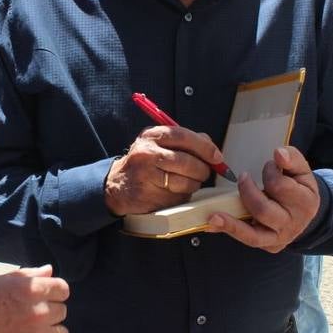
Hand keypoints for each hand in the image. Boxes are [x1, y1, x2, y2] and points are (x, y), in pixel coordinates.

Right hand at [0, 265, 68, 332]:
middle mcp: (39, 313)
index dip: (54, 292)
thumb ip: (29, 275)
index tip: (44, 297)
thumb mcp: (2, 281)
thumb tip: (50, 271)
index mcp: (32, 290)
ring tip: (27, 331)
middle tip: (28, 315)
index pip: (63, 289)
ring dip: (48, 332)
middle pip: (62, 311)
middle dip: (49, 311)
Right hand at [104, 126, 223, 216]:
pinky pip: (177, 197)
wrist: (116, 185)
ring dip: (194, 185)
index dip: (204, 147)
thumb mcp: (158, 144)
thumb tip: (212, 150)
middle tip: (205, 173)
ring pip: (184, 182)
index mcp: (152, 135)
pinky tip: (175, 191)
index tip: (217, 157)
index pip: (183, 136)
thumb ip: (184, 142)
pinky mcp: (148, 195)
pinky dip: (182, 196)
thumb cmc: (144, 163)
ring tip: (189, 182)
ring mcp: (146, 175)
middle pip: (186, 161)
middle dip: (203, 170)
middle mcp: (147, 153)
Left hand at [206, 147, 319, 251]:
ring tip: (213, 215)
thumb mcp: (301, 171)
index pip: (280, 186)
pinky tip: (212, 224)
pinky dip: (229, 231)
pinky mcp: (268, 245)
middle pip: (263, 210)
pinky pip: (247, 240)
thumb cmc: (299, 187)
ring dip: (231, 223)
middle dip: (248, 192)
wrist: (305, 212)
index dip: (270, 172)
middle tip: (243, 178)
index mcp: (305, 203)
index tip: (269, 165)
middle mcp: (293, 224)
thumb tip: (279, 153)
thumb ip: (292, 158)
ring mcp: (279, 238)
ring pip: (253, 235)